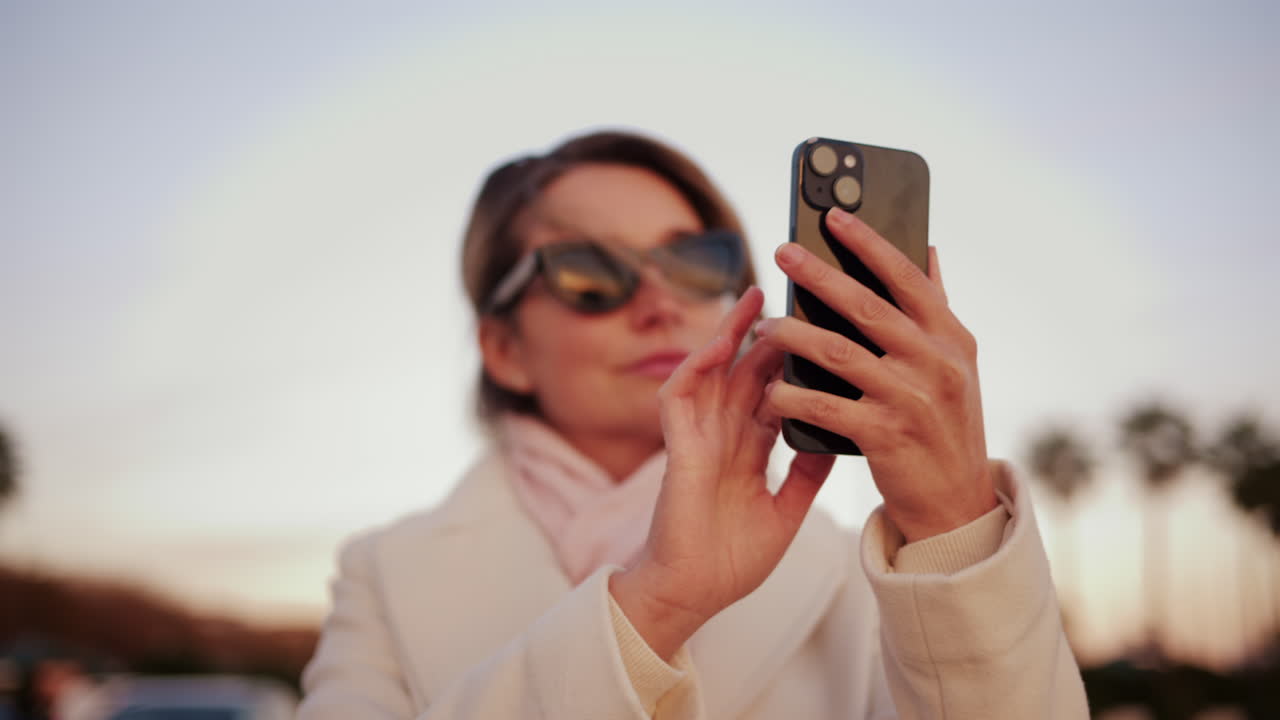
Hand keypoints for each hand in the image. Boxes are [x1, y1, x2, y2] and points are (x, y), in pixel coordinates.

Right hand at [609, 286, 835, 659]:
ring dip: (732, 332)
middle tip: (798, 293)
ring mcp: (699, 437)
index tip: (826, 331)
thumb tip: (838, 438)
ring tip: (758, 295)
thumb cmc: (732, 560)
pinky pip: (681, 395)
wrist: (694, 594)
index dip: (796, 362)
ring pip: (714, 370)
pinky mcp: (677, 447)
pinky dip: (698, 366)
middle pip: (748, 371)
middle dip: (771, 333)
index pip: (775, 392)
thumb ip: (805, 475)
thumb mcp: (785, 512)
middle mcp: (725, 436)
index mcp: (750, 450)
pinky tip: (721, 343)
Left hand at [755, 207, 997, 543]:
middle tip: (781, 250)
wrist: (956, 504)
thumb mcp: (956, 365)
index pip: (908, 276)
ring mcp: (911, 398)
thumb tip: (928, 250)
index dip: (870, 243)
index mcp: (952, 337)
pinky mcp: (885, 435)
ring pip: (838, 352)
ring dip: (794, 335)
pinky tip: (770, 390)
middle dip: (819, 275)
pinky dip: (793, 396)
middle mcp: (936, 362)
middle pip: (866, 306)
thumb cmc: (947, 425)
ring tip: (763, 326)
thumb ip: (936, 309)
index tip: (833, 215)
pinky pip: (825, 405)